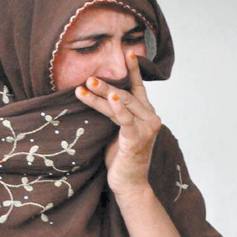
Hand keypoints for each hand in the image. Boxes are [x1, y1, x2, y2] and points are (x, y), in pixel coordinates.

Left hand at [75, 51, 161, 197]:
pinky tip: (109, 99)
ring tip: (86, 85)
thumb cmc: (122, 159)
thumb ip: (115, 114)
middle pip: (126, 94)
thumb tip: (99, 96)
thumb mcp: (118, 131)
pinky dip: (117, 108)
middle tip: (88, 77)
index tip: (128, 52)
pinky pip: (125, 119)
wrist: (129, 184)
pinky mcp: (138, 139)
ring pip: (122, 104)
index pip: (138, 88)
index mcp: (146, 114)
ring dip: (103, 94)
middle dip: (107, 84)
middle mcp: (150, 118)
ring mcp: (147, 128)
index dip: (134, 70)